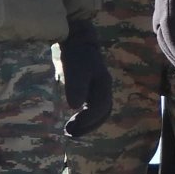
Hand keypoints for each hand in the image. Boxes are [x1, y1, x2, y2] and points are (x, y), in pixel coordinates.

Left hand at [59, 20, 113, 137]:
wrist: (77, 40)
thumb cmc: (75, 55)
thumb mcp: (75, 68)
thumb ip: (76, 86)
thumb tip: (74, 105)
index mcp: (104, 84)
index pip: (101, 108)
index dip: (87, 120)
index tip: (70, 126)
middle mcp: (105, 88)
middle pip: (103, 113)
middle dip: (88, 125)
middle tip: (69, 133)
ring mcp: (100, 89)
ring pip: (100, 112)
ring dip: (88, 124)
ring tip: (71, 131)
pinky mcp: (92, 89)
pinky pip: (94, 108)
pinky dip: (86, 118)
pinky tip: (75, 121)